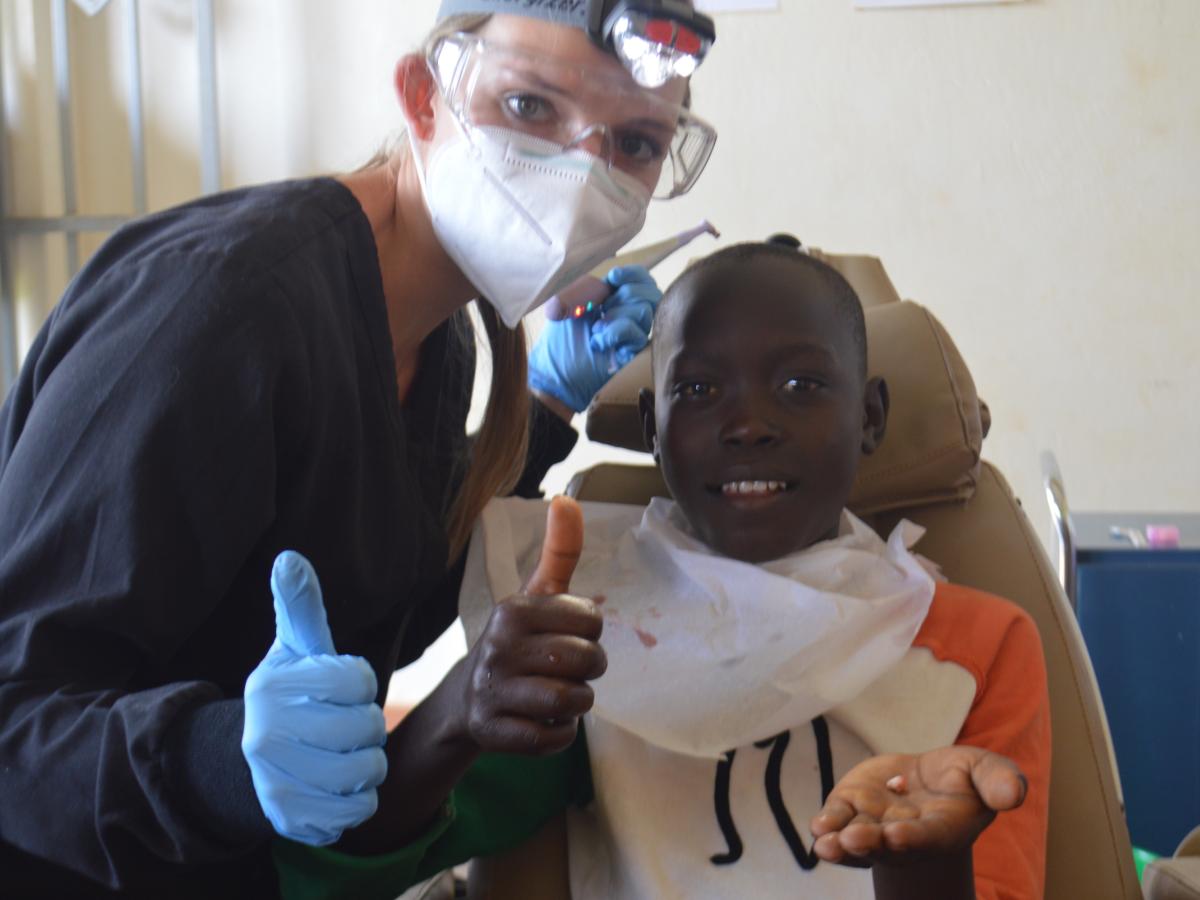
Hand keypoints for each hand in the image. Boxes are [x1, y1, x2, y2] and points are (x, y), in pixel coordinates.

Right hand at [242, 551, 387, 845]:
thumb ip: (300, 606)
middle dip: (368, 726)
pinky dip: (358, 802)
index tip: (340, 688)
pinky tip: (338, 788)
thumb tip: (289, 557)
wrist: (250, 762)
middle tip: (347, 727)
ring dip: (369, 765)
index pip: (359, 680)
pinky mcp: (289, 819)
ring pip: (366, 771)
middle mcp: (267, 734)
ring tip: (347, 756)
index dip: (360, 685)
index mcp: (274, 685)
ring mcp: (275, 780)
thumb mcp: (295, 648)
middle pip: (367, 727)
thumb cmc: (292, 694)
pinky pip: (356, 813)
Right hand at [454, 496, 606, 753]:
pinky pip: (555, 737)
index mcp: (514, 610)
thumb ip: (560, 551)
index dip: (591, 633)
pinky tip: (544, 720)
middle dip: (589, 670)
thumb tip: (567, 499)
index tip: (568, 635)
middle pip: (587, 662)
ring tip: (558, 693)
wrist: (468, 698)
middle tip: (567, 669)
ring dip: (577, 702)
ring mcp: (494, 692)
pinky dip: (561, 733)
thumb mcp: (537, 595)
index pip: (592, 621)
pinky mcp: (494, 733)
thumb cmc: (519, 640)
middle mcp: (499, 648)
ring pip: (572, 701)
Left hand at [528, 265, 661, 412]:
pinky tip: (598, 342)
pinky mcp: (632, 352)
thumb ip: (589, 288)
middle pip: (652, 293)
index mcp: (615, 299)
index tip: (613, 278)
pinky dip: (614, 333)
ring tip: (596, 329)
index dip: (634, 274)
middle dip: (628, 293)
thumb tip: (608, 283)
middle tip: (604, 307)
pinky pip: (636, 333)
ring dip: (617, 315)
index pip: (642, 280)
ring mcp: (632, 335)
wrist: (555, 373)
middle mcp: (629, 315)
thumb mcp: (569, 304)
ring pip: (645, 312)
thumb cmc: (559, 341)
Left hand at [810, 745, 1026, 866]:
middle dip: (870, 843)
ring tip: (827, 844)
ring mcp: (875, 825)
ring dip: (840, 845)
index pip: (927, 838)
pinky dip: (826, 826)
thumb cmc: (964, 779)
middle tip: (853, 839)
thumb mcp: (987, 772)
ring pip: (856, 842)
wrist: (927, 779)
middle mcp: (905, 836)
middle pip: (886, 845)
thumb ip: (999, 782)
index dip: (912, 839)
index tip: (897, 836)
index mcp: (942, 829)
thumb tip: (1014, 794)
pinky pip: (836, 823)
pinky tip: (818, 830)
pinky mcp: (851, 809)